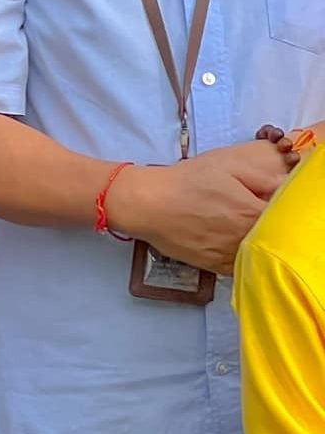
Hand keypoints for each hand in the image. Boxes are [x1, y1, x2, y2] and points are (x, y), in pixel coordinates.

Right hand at [111, 140, 295, 274]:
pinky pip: (242, 267)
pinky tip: (234, 245)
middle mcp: (247, 238)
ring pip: (259, 254)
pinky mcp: (216, 267)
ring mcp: (232, 255)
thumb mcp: (227, 165)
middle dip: (272, 226)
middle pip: (275, 237)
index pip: (287, 214)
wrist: (146, 204)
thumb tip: (287, 188)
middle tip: (253, 213)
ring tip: (241, 229)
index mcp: (254, 211)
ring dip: (259, 244)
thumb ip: (263, 178)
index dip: (282, 208)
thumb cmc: (185, 180)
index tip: (270, 201)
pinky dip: (244, 258)